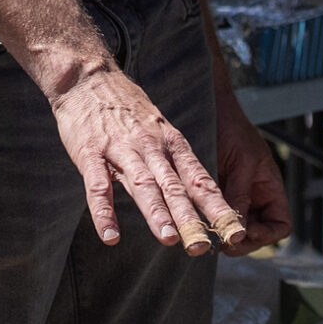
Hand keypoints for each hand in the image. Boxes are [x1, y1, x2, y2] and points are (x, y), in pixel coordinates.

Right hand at [47, 63, 238, 254]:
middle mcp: (150, 147)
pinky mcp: (90, 153)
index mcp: (171, 143)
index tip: (235, 232)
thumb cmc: (126, 108)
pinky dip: (104, 212)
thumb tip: (200, 197)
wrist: (88, 77)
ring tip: (168, 239)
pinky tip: (110, 236)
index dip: (217, 207)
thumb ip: (175, 163)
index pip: (200, 180)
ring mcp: (120, 149)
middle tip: (203, 246)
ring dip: (156, 213)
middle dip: (190, 218)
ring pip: (142, 184)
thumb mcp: (160, 129)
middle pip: (174, 186)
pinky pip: (98, 186)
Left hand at [210, 97, 293, 251]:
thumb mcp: (241, 162)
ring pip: (234, 227)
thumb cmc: (231, 127)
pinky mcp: (212, 192)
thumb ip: (240, 195)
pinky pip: (216, 214)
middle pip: (256, 233)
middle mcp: (254, 195)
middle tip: (221, 242)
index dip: (267, 235)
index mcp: (269, 187)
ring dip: (223, 233)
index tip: (247, 233)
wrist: (206, 105)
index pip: (280, 224)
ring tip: (207, 234)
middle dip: (241, 240)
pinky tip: (196, 222)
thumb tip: (238, 232)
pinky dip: (209, 221)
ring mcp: (233, 194)